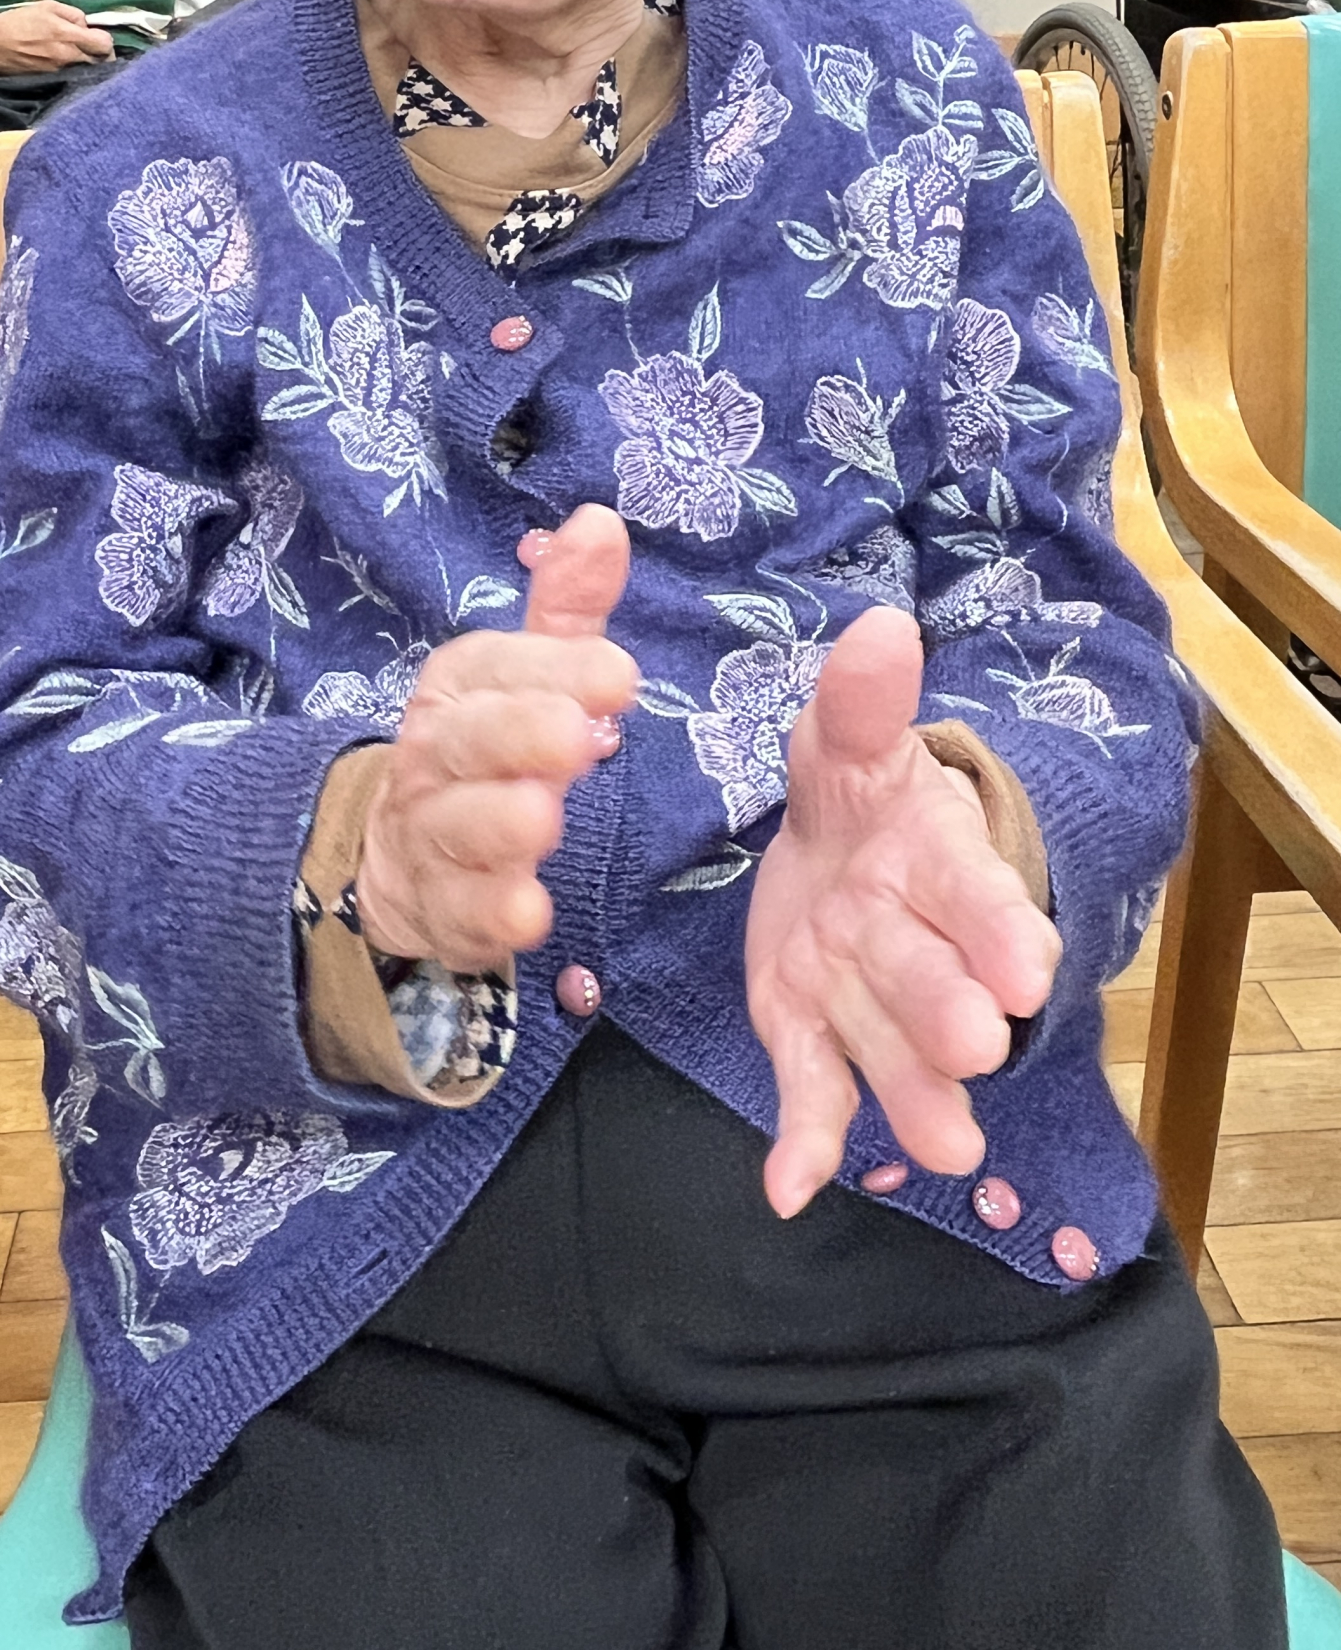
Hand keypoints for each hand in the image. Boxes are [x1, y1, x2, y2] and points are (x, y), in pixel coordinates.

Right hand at [0, 2, 115, 73]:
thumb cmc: (18, 21)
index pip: (105, 45)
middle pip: (101, 63)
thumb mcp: (46, 6)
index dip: (106, 41)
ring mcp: (59, 73)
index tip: (99, 38)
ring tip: (79, 57)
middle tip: (94, 50)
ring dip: (88, 65)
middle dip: (102, 56)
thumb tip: (86, 25)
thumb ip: (72, 14)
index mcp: (69, 36)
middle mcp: (68, 58)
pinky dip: (73, 72)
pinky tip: (65, 65)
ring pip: (86, 72)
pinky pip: (70, 78)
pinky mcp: (50, 82)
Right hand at [356, 505, 638, 971]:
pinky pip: (460, 913)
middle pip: (468, 742)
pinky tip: (528, 914)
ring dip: (500, 824)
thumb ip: (568, 604)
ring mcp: (430, 835)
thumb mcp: (527, 671)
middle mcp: (435, 754)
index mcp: (460, 685)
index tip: (619, 676)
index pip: (496, 666)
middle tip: (577, 738)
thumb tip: (601, 518)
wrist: (398, 853)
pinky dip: (490, 914)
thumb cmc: (490, 746)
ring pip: (458, 827)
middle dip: (519, 735)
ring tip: (543, 818)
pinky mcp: (440, 909)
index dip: (554, 669)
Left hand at [746, 606, 1060, 1219]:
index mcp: (932, 866)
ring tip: (941, 1147)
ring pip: (889, 1055)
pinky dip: (808, 1144)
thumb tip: (881, 629)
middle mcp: (911, 944)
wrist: (838, 849)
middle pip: (935, 982)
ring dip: (915, 1099)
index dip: (998, 929)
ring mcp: (861, 1001)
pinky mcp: (808, 1039)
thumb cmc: (859, 794)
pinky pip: (813, 1095)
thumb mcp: (851, 739)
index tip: (1026, 965)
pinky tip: (790, 1188)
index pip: (974, 897)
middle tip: (979, 1045)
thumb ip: (862, 700)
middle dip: (954, 1013)